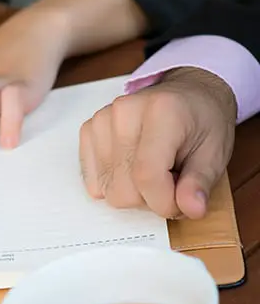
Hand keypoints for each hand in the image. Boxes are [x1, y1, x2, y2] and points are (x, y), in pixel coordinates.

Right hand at [79, 67, 236, 219]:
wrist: (187, 94)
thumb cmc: (202, 122)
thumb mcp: (215, 152)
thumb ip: (201, 182)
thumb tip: (192, 209)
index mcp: (162, 111)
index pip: (147, 176)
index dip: (164, 203)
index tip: (182, 205)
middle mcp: (124, 113)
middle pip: (124, 190)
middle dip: (150, 198)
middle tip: (170, 180)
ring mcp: (101, 122)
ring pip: (108, 191)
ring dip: (133, 192)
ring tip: (153, 171)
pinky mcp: (88, 132)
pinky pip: (94, 183)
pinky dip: (115, 184)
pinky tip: (132, 168)